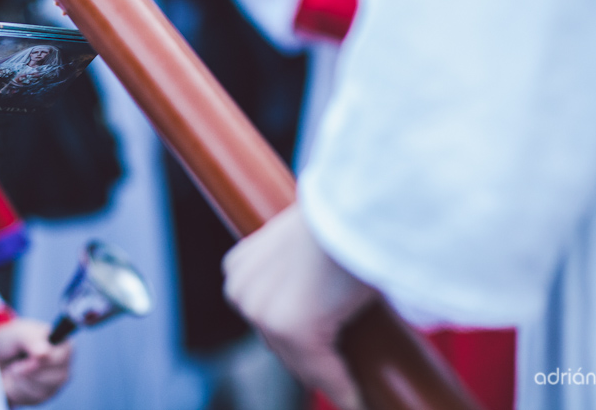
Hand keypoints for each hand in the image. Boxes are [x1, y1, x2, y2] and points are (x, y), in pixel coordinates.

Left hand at [0, 318, 72, 405]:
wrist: (0, 358)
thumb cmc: (14, 341)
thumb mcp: (20, 334)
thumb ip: (32, 340)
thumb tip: (44, 353)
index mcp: (63, 344)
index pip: (62, 357)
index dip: (44, 361)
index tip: (28, 359)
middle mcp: (64, 365)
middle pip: (55, 378)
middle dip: (29, 372)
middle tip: (16, 364)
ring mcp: (55, 383)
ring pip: (42, 391)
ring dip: (21, 381)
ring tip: (15, 369)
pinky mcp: (44, 396)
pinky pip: (32, 399)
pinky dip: (17, 390)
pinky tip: (15, 380)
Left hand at [223, 203, 376, 409]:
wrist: (356, 205)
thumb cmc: (341, 214)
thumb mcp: (303, 240)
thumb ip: (295, 266)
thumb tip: (315, 292)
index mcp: (238, 267)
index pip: (264, 318)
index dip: (292, 338)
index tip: (317, 352)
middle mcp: (242, 291)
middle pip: (276, 345)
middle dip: (307, 360)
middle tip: (337, 371)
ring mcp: (263, 312)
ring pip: (299, 362)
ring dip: (325, 375)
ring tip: (349, 387)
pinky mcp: (293, 328)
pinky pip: (323, 372)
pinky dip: (342, 388)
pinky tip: (356, 399)